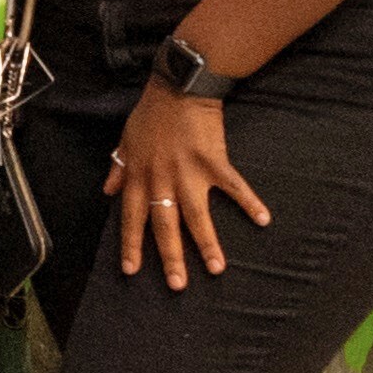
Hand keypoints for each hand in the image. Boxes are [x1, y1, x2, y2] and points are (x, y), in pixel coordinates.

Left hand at [108, 82, 267, 290]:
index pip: (132, 218)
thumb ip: (118, 168)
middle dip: (170, 257)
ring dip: (207, 244)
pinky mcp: (214, 161)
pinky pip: (233, 186)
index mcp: (139, 177)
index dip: (130, 245)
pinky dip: (249, 201)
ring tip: (217, 268)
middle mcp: (162, 180)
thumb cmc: (151, 114)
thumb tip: (108, 191)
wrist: (178, 88)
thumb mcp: (125, 140)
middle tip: (177, 285)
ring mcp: (188, 172)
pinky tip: (263, 219)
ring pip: (196, 216)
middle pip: (165, 226)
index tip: (130, 271)